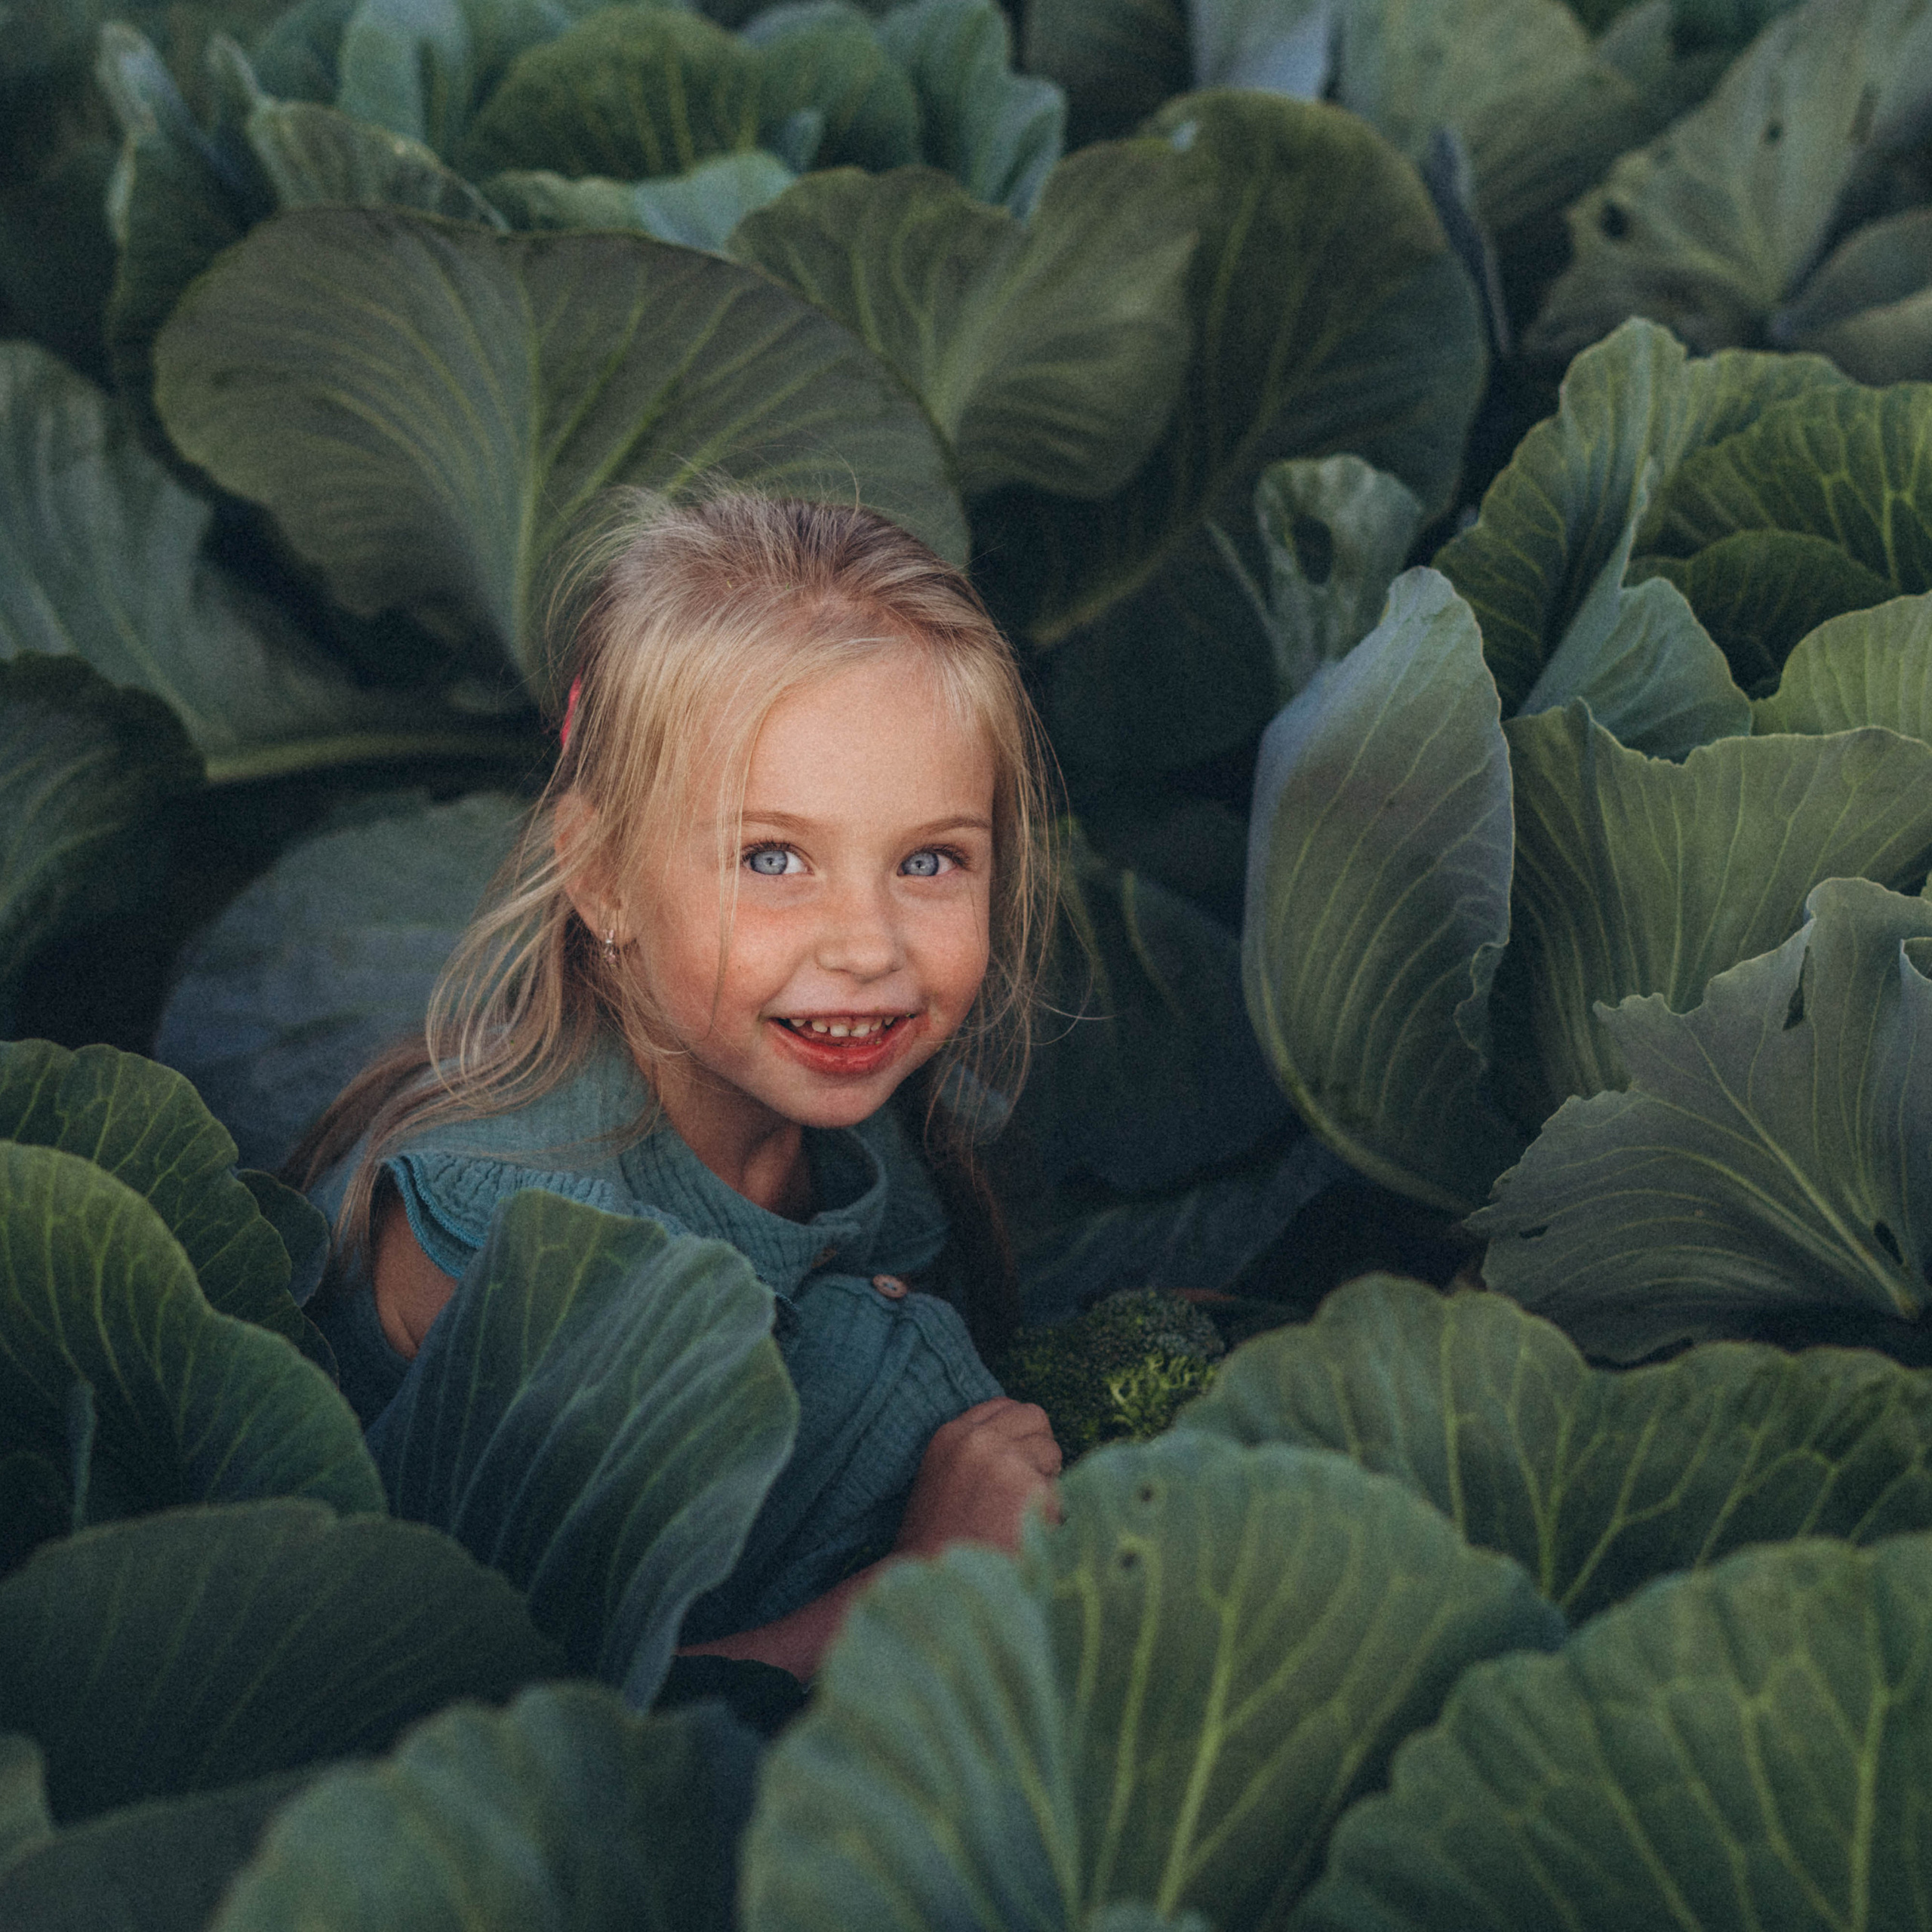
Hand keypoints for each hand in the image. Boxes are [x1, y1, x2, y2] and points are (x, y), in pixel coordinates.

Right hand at [895, 1397, 1062, 1558]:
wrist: (934, 1586)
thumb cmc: (940, 1541)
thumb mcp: (943, 1478)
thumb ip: (974, 1452)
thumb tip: (1022, 1439)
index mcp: (951, 1434)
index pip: (1004, 1406)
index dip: (1019, 1432)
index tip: (1018, 1460)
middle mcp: (977, 1438)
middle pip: (1036, 1417)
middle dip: (1039, 1448)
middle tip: (1027, 1487)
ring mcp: (1004, 1460)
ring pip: (1052, 1452)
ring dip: (1047, 1481)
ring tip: (1019, 1516)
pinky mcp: (1030, 1488)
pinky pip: (1061, 1493)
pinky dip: (1052, 1516)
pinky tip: (1024, 1537)